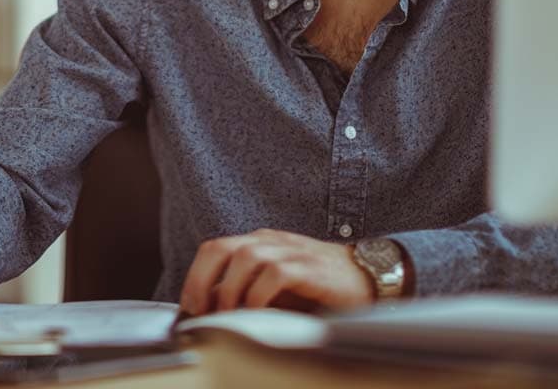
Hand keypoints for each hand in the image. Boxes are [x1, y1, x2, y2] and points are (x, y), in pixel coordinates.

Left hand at [179, 228, 373, 315]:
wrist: (368, 276)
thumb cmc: (318, 286)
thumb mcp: (275, 287)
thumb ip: (246, 290)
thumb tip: (211, 309)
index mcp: (258, 242)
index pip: (214, 249)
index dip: (195, 277)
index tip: (189, 308)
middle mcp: (270, 241)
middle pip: (221, 248)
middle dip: (201, 280)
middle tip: (200, 311)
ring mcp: (290, 251)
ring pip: (245, 257)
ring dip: (230, 289)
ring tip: (227, 315)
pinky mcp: (309, 267)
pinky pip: (275, 274)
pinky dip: (259, 294)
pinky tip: (257, 312)